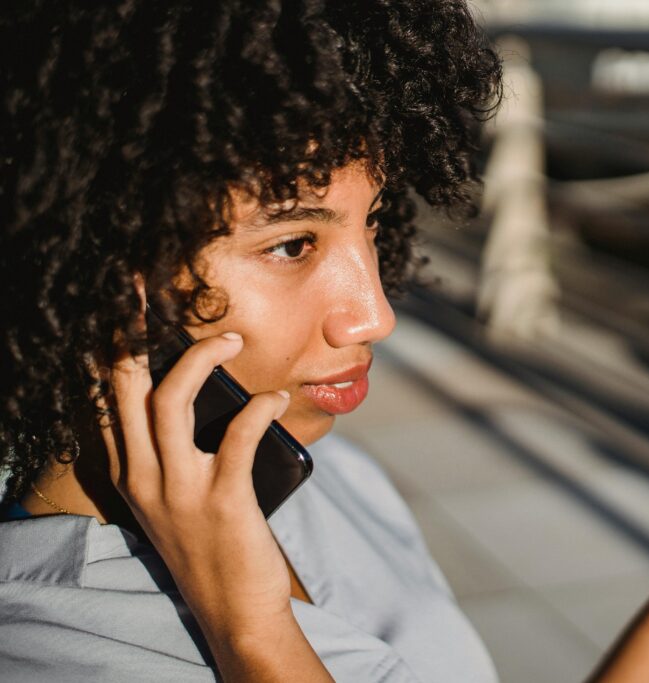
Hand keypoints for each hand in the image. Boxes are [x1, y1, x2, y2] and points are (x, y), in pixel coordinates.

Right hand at [95, 312, 293, 645]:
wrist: (234, 610)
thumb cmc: (212, 543)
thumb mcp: (176, 496)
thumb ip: (176, 451)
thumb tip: (204, 395)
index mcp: (128, 471)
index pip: (106, 397)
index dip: (111, 347)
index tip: (121, 306)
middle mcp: (143, 476)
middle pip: (123, 388)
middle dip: (130, 333)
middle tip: (143, 288)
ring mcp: (179, 490)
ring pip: (167, 403)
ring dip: (199, 360)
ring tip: (229, 339)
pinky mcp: (222, 501)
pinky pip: (236, 438)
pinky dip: (257, 409)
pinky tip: (275, 398)